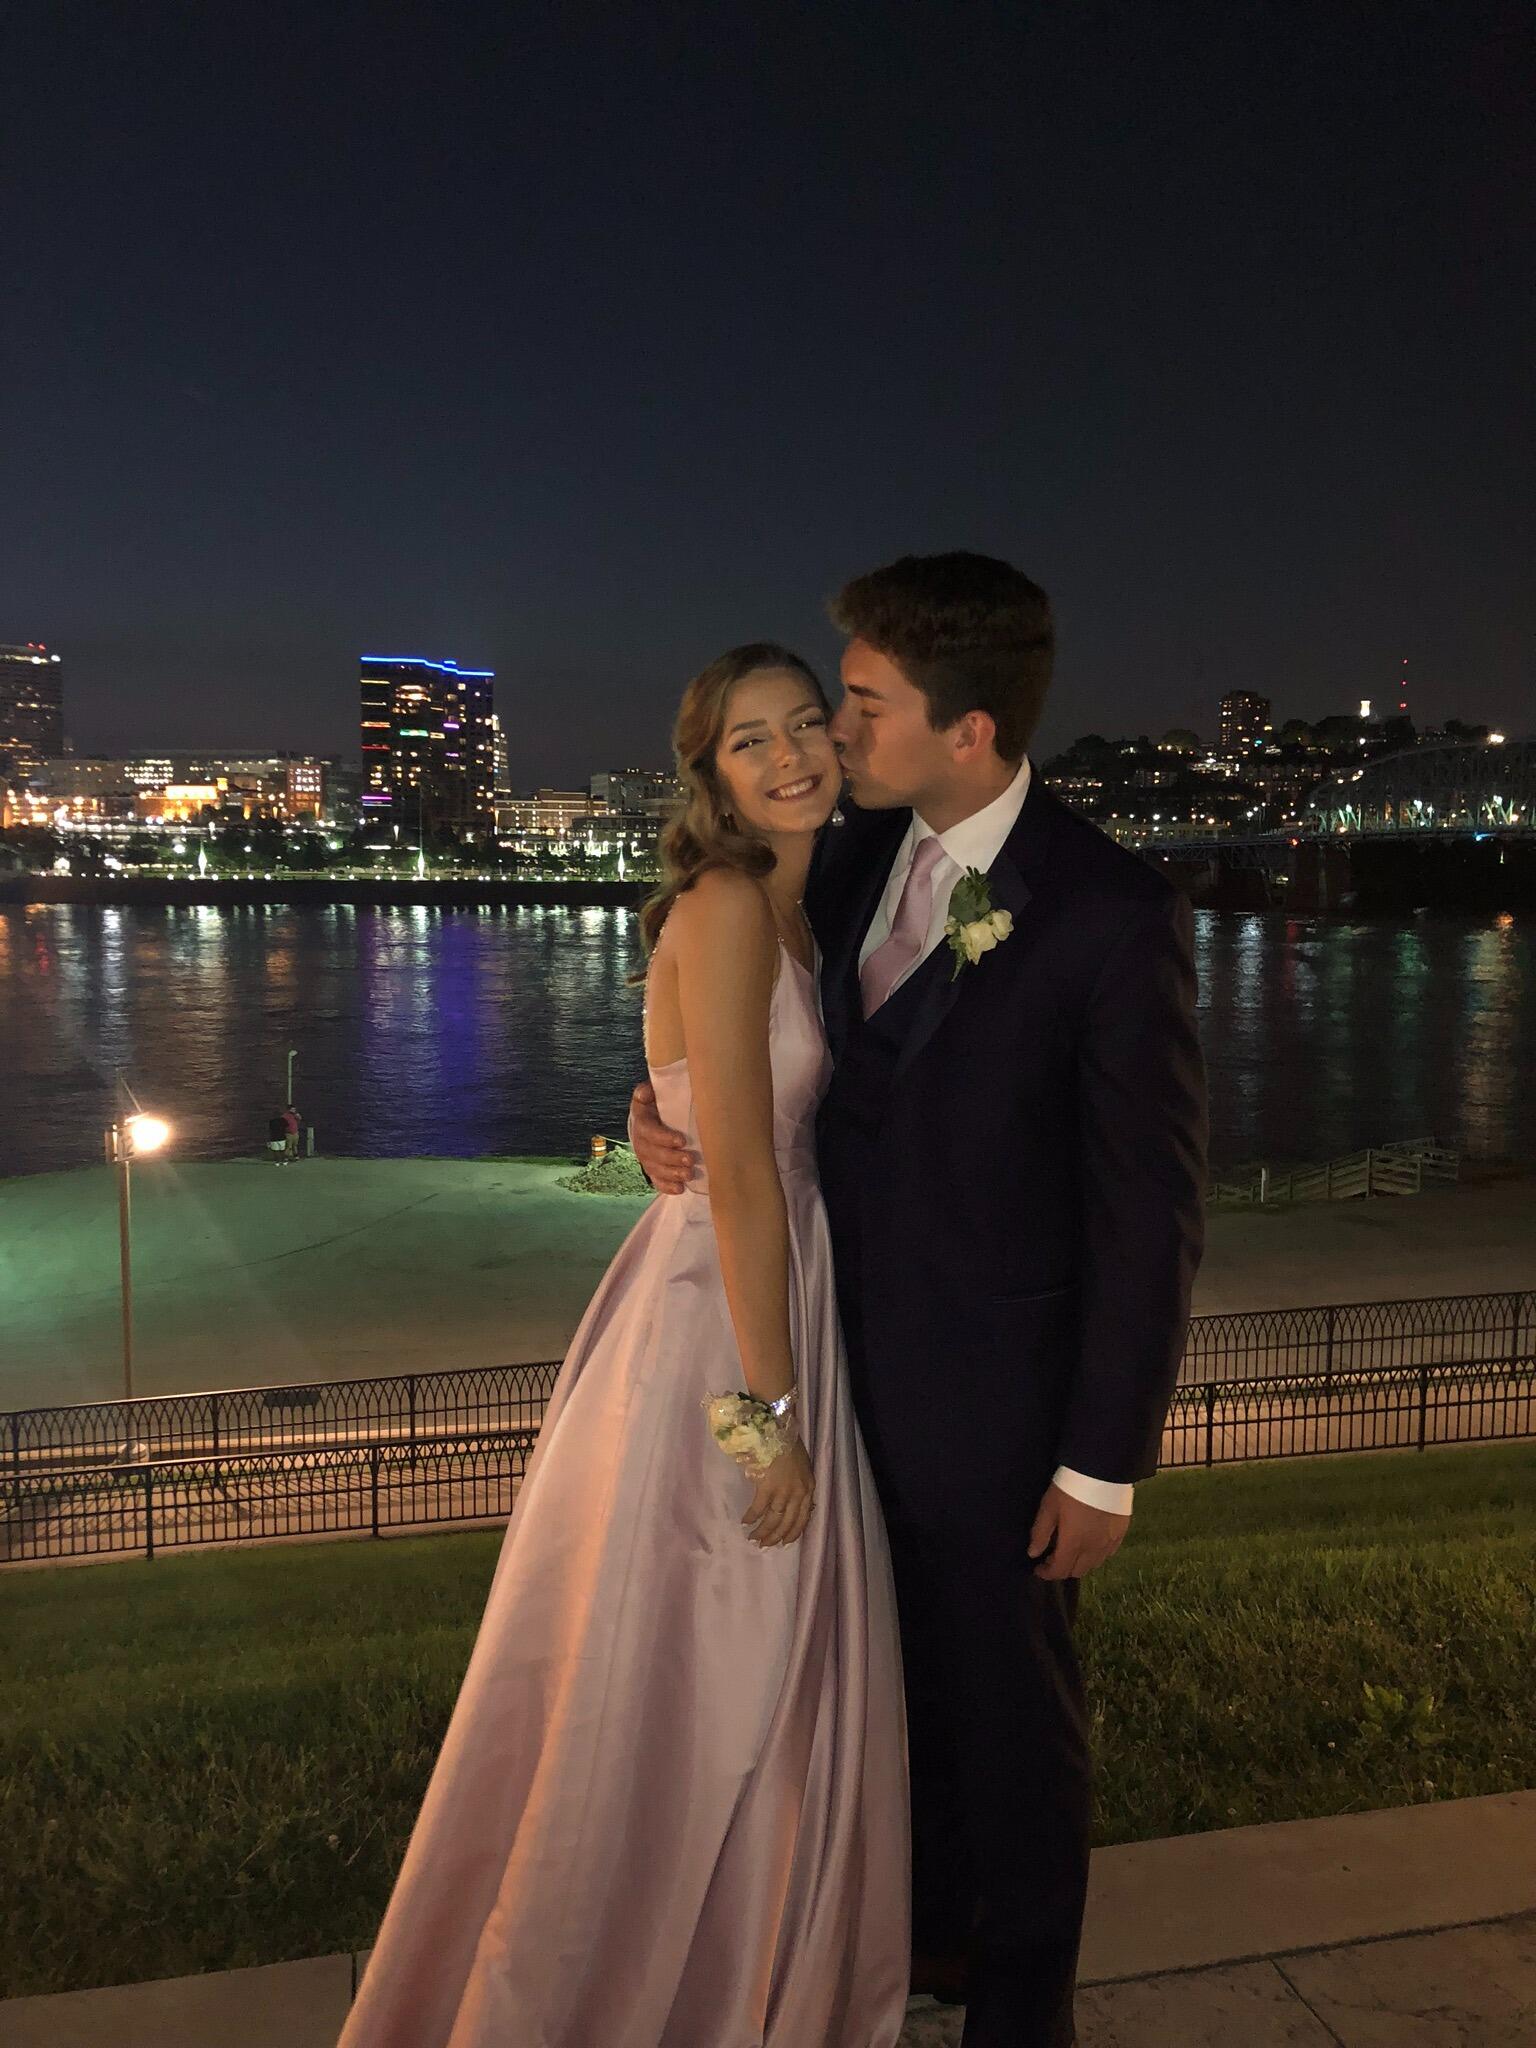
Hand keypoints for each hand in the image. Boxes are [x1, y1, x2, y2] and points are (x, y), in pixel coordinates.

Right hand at [628, 1079, 696, 1194]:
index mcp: (642, 1120)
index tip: (682, 1141)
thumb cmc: (660, 1102)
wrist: (654, 1115)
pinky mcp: (652, 1167)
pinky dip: (666, 1186)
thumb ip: (649, 1090)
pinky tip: (680, 1189)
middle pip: (651, 1153)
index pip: (648, 1131)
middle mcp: (640, 1140)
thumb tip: (645, 1093)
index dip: (663, 1138)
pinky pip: (655, 1180)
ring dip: (671, 1174)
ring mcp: (645, 1156)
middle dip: (671, 1159)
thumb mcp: (654, 1092)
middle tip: (690, 1160)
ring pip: (654, 1168)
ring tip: (689, 1175)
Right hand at [742, 1440, 814, 1548]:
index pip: (803, 1518)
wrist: (777, 1429)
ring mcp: (783, 1491)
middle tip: (764, 1545)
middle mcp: (798, 1494)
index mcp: (808, 1488)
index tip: (784, 1542)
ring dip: (762, 1531)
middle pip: (787, 1523)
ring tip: (753, 1538)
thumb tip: (797, 1505)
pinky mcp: (767, 1487)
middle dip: (775, 1536)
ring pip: (773, 1520)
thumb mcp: (802, 1467)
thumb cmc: (788, 1445)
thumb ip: (801, 1486)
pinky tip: (745, 1521)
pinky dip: (751, 1517)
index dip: (793, 1533)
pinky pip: (758, 1508)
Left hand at [1028, 1483, 1128, 1580]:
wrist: (1103, 1471)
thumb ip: (1040, 1532)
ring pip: (1093, 1565)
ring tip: (1070, 1549)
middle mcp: (1093, 1549)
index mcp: (1074, 1544)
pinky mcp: (1121, 1534)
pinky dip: (1095, 1555)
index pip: (1060, 1571)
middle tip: (1052, 1556)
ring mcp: (1110, 1543)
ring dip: (1079, 1563)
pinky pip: (1107, 1554)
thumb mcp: (1049, 1506)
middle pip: (1077, 1571)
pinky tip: (1090, 1542)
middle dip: (1062, 1569)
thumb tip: (1033, 1553)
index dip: (1047, 1573)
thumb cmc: (1071, 1487)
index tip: (1038, 1568)